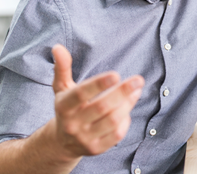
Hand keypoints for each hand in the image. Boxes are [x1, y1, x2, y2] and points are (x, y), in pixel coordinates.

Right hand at [51, 44, 143, 158]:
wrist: (61, 142)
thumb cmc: (66, 108)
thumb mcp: (61, 88)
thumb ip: (62, 68)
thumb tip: (58, 47)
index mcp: (63, 106)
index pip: (81, 93)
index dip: (99, 83)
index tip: (116, 74)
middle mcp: (72, 124)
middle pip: (102, 106)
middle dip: (122, 92)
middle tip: (138, 79)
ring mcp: (84, 138)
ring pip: (113, 120)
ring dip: (128, 103)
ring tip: (136, 90)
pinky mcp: (96, 149)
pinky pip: (117, 135)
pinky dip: (126, 120)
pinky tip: (128, 108)